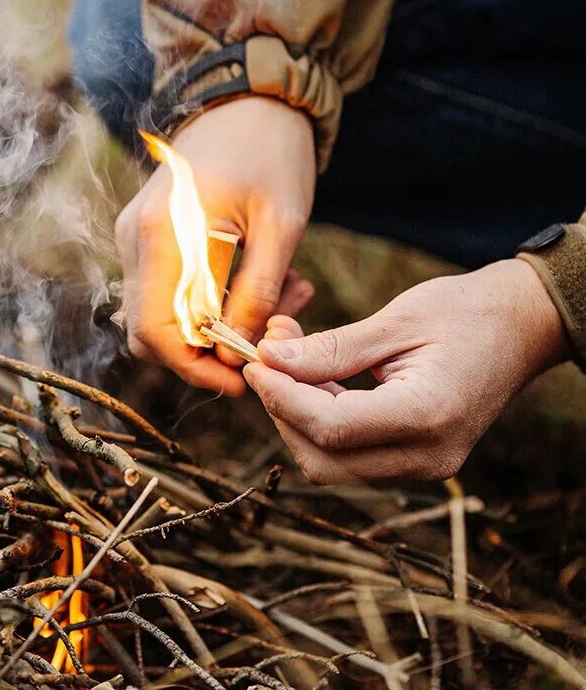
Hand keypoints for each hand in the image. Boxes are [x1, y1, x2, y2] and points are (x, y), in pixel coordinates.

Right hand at [116, 97, 315, 395]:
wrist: (248, 98)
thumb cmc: (270, 152)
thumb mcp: (282, 225)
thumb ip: (257, 293)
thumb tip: (239, 351)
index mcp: (163, 233)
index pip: (156, 332)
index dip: (193, 368)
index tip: (241, 379)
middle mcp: (135, 238)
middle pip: (148, 334)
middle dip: (203, 354)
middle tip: (263, 343)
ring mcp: (135, 237)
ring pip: (158, 317)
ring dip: (211, 329)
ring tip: (277, 301)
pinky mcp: (146, 236)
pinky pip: (166, 292)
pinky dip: (205, 305)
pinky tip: (252, 284)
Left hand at [244, 259, 570, 482]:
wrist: (523, 328)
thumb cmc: (464, 313)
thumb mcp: (394, 321)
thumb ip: (329, 349)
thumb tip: (269, 360)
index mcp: (427, 415)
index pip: (329, 427)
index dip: (280, 397)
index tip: (256, 361)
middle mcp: (428, 456)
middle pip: (322, 458)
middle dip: (282, 409)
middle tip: (268, 357)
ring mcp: (425, 466)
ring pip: (330, 464)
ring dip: (297, 416)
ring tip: (290, 359)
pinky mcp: (417, 462)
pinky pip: (350, 456)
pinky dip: (321, 421)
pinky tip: (314, 378)